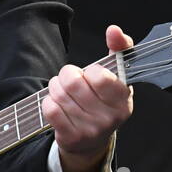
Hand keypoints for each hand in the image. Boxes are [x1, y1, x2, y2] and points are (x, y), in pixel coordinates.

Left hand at [43, 24, 134, 171]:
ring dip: (56, 88)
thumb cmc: (104, 101)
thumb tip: (113, 29)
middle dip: (66, 75)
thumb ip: (119, 48)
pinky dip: (49, 101)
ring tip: (63, 91)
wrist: (92, 141)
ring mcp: (90, 129)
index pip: (99, 76)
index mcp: (123, 99)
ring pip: (59, 94)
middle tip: (70, 80)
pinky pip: (50, 109)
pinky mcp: (71, 137)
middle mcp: (109, 117)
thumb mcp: (117, 76)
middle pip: (73, 83)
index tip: (91, 75)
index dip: (89, 71)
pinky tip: (56, 104)